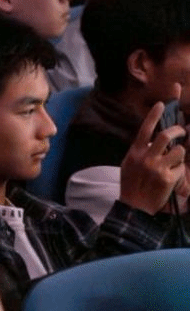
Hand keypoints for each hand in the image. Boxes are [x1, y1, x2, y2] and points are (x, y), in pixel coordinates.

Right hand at [119, 94, 186, 215]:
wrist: (135, 206)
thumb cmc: (131, 184)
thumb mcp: (129, 164)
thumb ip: (140, 151)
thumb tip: (153, 141)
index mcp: (135, 152)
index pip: (145, 129)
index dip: (154, 115)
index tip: (161, 104)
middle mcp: (146, 158)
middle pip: (166, 136)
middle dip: (177, 131)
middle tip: (181, 132)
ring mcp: (158, 168)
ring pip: (179, 151)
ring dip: (180, 154)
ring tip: (175, 161)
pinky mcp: (169, 179)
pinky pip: (181, 168)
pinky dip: (179, 172)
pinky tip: (173, 178)